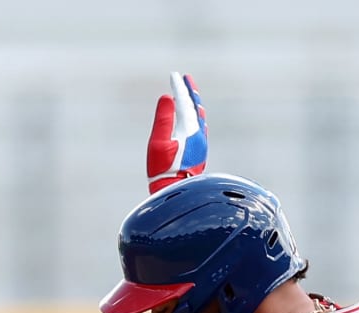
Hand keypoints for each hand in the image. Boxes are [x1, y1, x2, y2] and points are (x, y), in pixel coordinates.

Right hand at [147, 71, 207, 191]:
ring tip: (192, 93)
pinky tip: (198, 117)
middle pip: (195, 108)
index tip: (174, 74)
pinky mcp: (200, 152)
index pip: (183, 103)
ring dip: (195, 104)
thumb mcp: (158, 143)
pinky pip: (201, 128)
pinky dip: (197, 117)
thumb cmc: (163, 169)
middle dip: (190, 92)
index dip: (178, 88)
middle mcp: (198, 135)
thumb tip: (167, 97)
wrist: (177, 192)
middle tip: (187, 77)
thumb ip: (163, 119)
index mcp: (188, 130)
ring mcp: (201, 144)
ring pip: (200, 118)